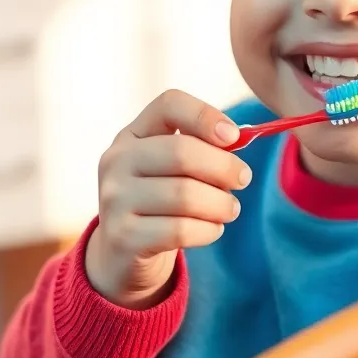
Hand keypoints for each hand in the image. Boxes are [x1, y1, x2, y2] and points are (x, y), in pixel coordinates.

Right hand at [85, 90, 250, 308]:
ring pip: (185, 195)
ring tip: (230, 209)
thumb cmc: (160, 200)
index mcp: (132, 135)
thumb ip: (201, 147)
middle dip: (224, 167)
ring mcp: (114, 199)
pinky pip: (181, 230)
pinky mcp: (123, 236)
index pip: (169, 105)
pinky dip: (209, 230)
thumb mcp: (172, 168)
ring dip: (221, 203)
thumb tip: (238, 138)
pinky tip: (213, 229)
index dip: (206, 116)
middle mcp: (117, 161)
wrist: (123, 252)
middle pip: (182, 152)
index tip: (233, 137)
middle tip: (243, 179)